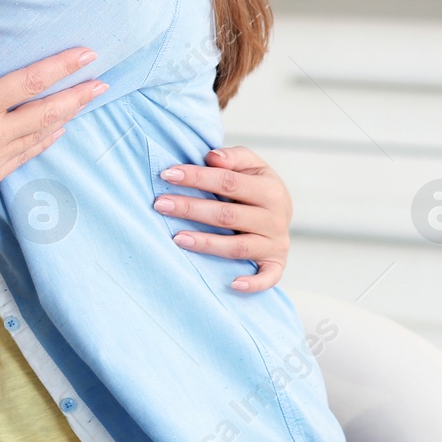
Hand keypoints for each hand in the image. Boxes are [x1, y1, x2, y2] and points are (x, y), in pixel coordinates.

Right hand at [0, 26, 107, 220]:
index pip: (29, 82)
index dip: (61, 66)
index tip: (85, 54)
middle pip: (48, 112)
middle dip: (79, 95)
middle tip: (103, 81)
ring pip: (42, 136)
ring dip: (67, 117)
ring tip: (86, 101)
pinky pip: (27, 157)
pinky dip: (45, 141)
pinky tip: (55, 131)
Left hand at [154, 146, 290, 292]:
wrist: (281, 212)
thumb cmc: (255, 186)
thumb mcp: (251, 165)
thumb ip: (233, 158)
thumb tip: (212, 157)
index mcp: (269, 190)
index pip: (228, 182)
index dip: (197, 177)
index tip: (167, 175)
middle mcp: (275, 219)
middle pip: (227, 215)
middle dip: (191, 208)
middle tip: (160, 204)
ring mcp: (275, 243)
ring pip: (237, 247)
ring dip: (206, 243)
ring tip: (176, 238)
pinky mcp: (276, 264)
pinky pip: (268, 278)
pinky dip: (254, 283)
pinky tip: (232, 284)